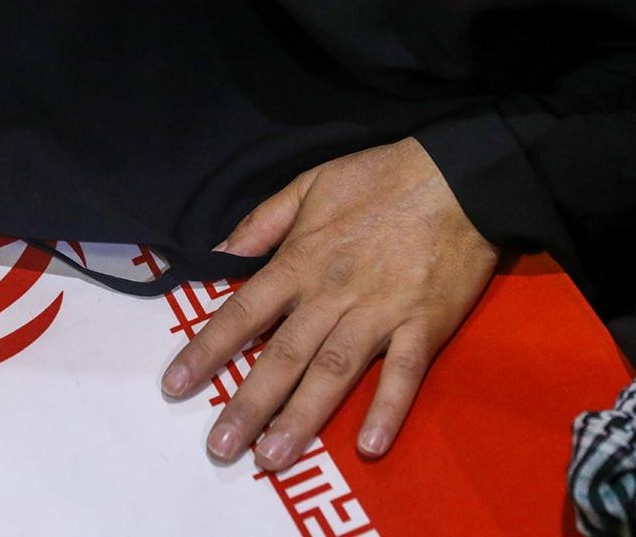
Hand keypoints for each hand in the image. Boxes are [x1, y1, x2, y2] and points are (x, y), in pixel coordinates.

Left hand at [161, 138, 497, 472]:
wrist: (459, 177)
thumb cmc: (380, 179)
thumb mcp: (309, 184)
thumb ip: (262, 223)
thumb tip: (218, 251)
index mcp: (300, 261)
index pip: (242, 312)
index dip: (207, 350)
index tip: (175, 386)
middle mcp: (332, 293)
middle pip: (282, 355)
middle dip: (248, 404)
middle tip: (220, 448)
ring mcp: (379, 311)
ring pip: (333, 371)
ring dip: (302, 417)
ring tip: (272, 458)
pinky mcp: (424, 325)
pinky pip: (404, 373)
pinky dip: (387, 408)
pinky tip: (369, 445)